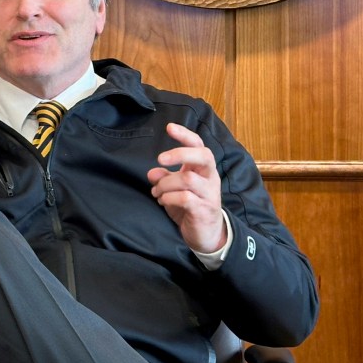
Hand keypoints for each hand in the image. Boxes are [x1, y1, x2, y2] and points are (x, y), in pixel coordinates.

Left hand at [146, 123, 225, 252]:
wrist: (206, 235)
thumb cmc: (190, 208)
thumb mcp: (174, 191)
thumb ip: (165, 179)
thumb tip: (152, 172)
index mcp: (203, 170)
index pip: (199, 146)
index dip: (185, 135)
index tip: (169, 127)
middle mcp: (210, 178)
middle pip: (203, 156)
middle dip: (180, 154)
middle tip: (160, 159)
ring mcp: (209, 194)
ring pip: (187, 179)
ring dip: (166, 184)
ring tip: (157, 192)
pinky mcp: (204, 210)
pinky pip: (185, 198)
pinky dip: (169, 198)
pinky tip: (163, 201)